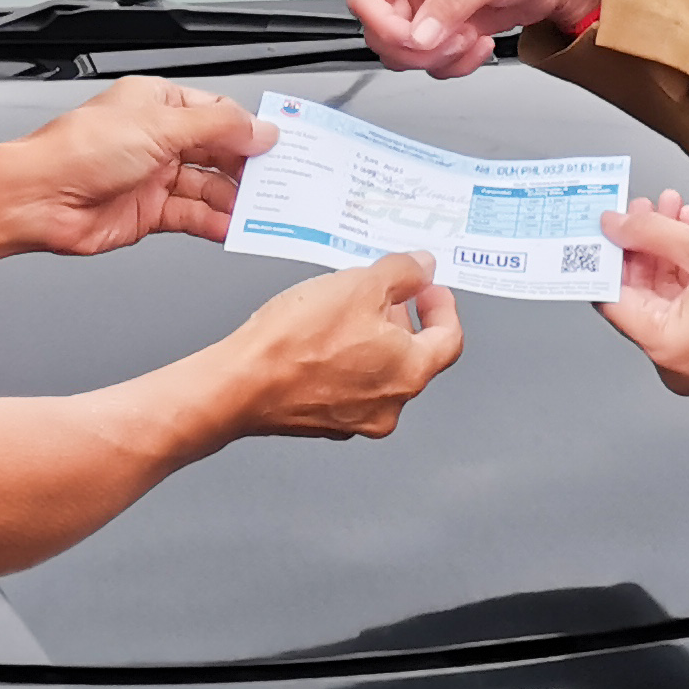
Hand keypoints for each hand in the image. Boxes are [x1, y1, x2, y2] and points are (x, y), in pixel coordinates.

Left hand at [10, 78, 273, 256]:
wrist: (38, 199)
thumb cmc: (78, 151)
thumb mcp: (160, 126)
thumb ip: (217, 129)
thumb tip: (259, 129)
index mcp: (158, 104)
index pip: (218, 114)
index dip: (248, 130)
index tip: (276, 146)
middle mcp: (157, 138)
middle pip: (217, 152)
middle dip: (246, 167)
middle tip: (277, 182)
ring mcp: (154, 176)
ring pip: (208, 187)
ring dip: (233, 199)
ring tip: (259, 210)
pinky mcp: (149, 212)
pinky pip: (192, 216)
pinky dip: (214, 222)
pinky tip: (230, 227)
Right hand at [226, 255, 464, 437]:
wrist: (240, 385)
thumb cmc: (297, 342)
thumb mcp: (360, 284)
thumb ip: (402, 272)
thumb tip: (422, 268)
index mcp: (410, 373)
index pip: (449, 340)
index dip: (443, 308)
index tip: (431, 289)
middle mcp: (389, 404)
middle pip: (413, 356)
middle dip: (401, 318)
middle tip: (383, 290)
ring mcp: (356, 418)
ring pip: (378, 370)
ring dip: (371, 338)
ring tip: (343, 308)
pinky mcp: (324, 421)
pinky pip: (347, 384)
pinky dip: (344, 359)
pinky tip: (319, 337)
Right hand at [349, 0, 610, 76]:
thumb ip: (451, 5)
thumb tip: (418, 37)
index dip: (382, 24)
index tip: (414, 40)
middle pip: (383, 30)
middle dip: (417, 46)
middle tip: (452, 41)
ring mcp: (431, 3)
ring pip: (407, 50)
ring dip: (438, 57)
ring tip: (472, 40)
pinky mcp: (450, 25)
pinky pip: (433, 58)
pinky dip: (455, 62)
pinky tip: (481, 44)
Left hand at [592, 197, 688, 395]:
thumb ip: (652, 233)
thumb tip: (615, 224)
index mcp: (664, 346)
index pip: (612, 298)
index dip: (607, 255)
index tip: (603, 225)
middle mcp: (673, 361)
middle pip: (639, 295)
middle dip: (642, 244)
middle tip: (642, 206)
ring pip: (665, 294)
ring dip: (666, 249)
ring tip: (672, 207)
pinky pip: (688, 304)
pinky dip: (687, 270)